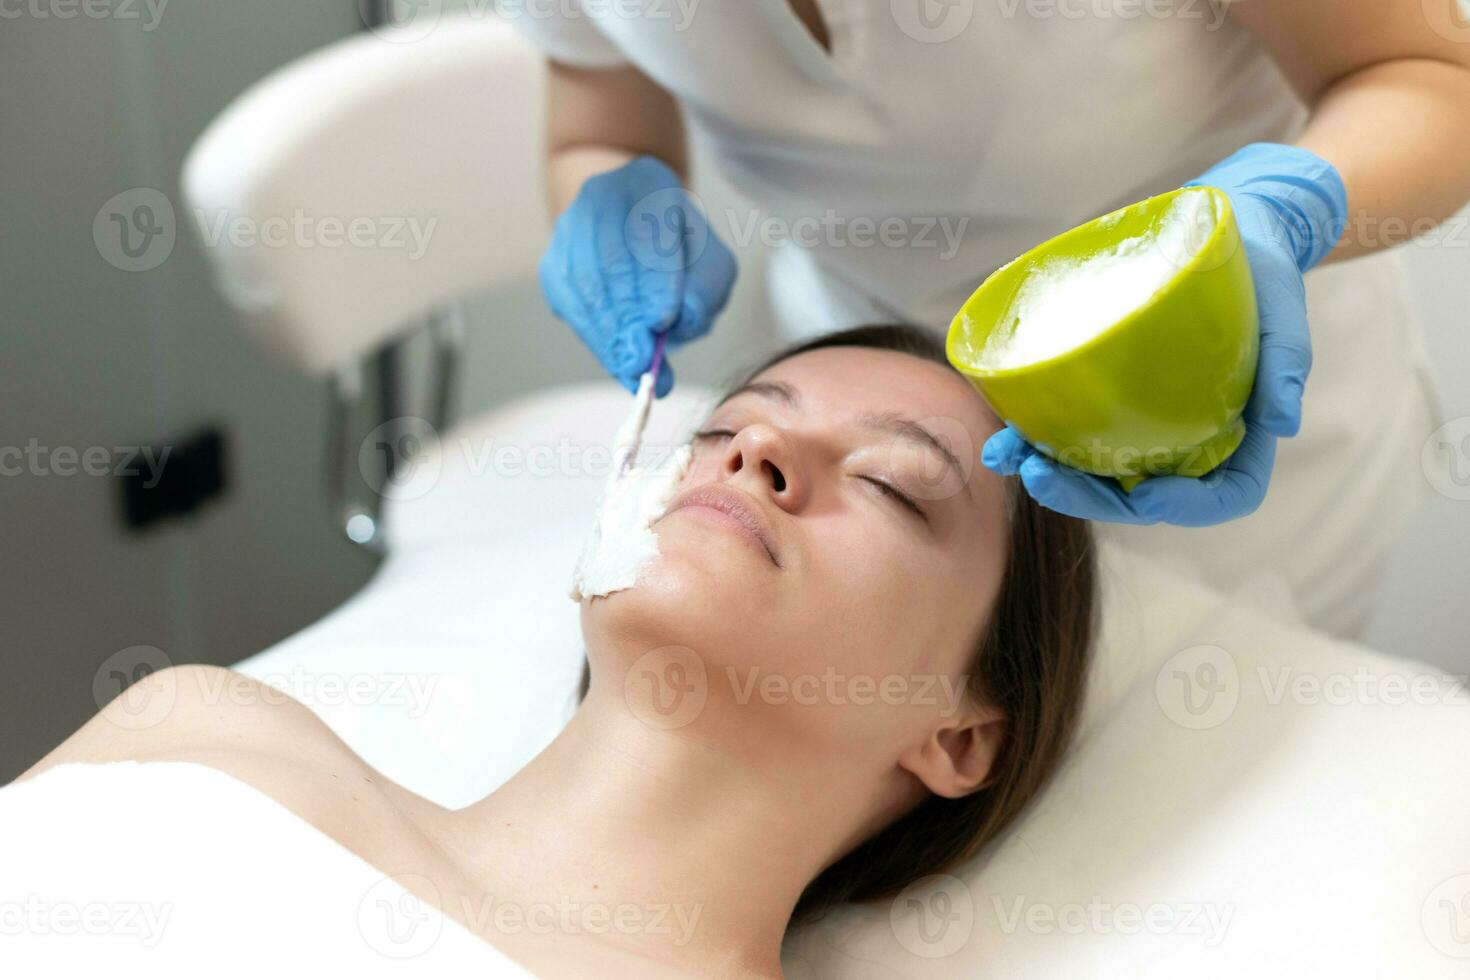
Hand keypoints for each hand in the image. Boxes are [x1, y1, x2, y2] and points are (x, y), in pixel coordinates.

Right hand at [539, 156, 737, 396]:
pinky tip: (616, 362)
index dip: (655, 277)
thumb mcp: (711, 263)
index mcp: (647, 183)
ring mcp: (569, 228)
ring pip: (584, 284)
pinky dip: (594, 336)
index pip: (650, 230)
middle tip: (644, 358)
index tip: (664, 320)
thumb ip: (707, 288)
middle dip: (628, 316)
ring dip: (609, 333)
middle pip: (610, 260)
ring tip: (633, 369)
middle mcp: (600, 197)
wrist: (634, 233)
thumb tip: (684, 319)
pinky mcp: (552, 263)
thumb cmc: (681, 252)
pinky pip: (568, 303)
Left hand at [983, 143, 1347, 525]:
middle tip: (1038, 475)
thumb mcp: (1285, 308)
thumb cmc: (1267, 273)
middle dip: (1087, 497)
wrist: (1232, 230)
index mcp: (1243, 434)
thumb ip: (1288, 362)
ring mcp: (1150, 422)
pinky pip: (1078, 428)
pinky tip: (1006, 427)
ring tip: (1006, 455)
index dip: (1186, 507)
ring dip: (1051, 473)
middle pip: (1141, 495)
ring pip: (1101, 471)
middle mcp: (1192, 439)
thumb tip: (1283, 423)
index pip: (1222, 495)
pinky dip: (1039, 435)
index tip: (1144, 494)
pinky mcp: (1115, 394)